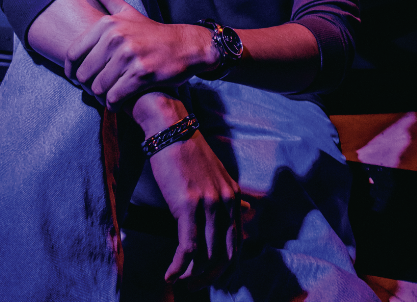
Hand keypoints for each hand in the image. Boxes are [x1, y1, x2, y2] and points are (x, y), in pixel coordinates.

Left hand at [64, 0, 214, 107]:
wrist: (185, 46)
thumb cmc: (152, 32)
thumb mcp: (128, 11)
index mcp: (108, 24)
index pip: (74, 54)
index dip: (72, 71)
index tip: (79, 79)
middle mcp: (116, 38)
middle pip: (84, 74)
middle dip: (88, 86)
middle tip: (98, 88)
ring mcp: (129, 56)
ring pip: (98, 88)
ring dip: (102, 97)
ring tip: (109, 95)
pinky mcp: (141, 74)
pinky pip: (115, 97)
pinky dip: (114, 104)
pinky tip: (119, 101)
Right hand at [149, 130, 244, 287]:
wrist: (171, 130)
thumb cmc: (188, 152)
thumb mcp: (217, 174)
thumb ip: (229, 196)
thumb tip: (247, 211)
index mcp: (233, 196)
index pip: (237, 245)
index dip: (225, 269)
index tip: (211, 279)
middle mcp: (226, 202)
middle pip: (224, 255)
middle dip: (209, 278)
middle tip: (193, 287)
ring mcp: (209, 204)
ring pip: (206, 256)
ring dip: (192, 276)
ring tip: (179, 282)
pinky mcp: (188, 205)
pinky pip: (187, 248)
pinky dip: (178, 267)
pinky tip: (169, 274)